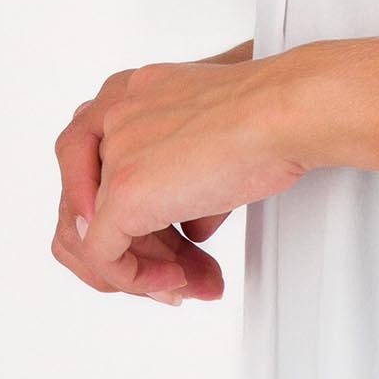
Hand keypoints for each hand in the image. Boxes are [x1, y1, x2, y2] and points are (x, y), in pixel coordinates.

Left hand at [51, 40, 303, 306]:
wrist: (287, 111)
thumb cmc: (271, 112)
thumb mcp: (211, 136)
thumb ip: (183, 174)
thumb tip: (191, 225)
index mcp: (127, 93)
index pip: (97, 166)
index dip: (132, 210)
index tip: (176, 241)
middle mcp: (110, 117)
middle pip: (90, 203)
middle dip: (141, 250)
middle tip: (182, 274)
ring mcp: (113, 155)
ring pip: (92, 234)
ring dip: (141, 270)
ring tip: (188, 284)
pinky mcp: (122, 193)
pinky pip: (104, 255)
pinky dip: (136, 280)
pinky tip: (177, 282)